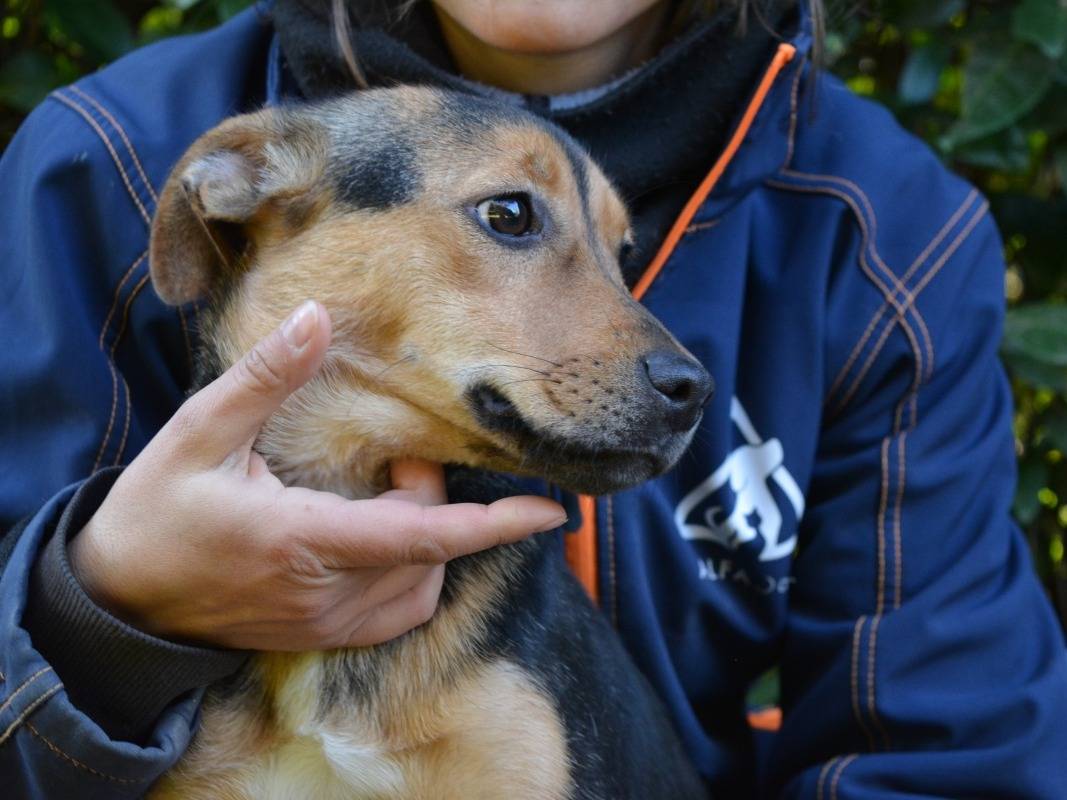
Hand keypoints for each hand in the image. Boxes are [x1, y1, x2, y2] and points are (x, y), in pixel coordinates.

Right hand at [68, 301, 564, 649]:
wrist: (119, 602)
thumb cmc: (156, 512)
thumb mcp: (197, 433)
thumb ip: (264, 378)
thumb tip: (317, 316)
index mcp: (302, 540)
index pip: (423, 538)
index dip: (494, 527)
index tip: (553, 512)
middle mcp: (325, 593)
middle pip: (429, 549)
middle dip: (433, 497)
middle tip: (394, 458)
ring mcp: (326, 624)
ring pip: (421, 583)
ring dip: (423, 535)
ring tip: (377, 495)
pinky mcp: (322, 637)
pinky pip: (398, 609)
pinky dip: (411, 570)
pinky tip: (377, 536)